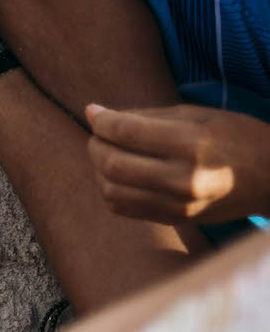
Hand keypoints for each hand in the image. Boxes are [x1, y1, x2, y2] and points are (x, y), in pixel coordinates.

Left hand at [85, 103, 269, 223]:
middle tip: (99, 133)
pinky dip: (110, 189)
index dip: (102, 121)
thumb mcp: (199, 115)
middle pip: (112, 164)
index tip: (94, 112)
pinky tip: (120, 174)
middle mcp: (183, 178)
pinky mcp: (174, 219)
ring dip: (98, 169)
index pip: (127, 132)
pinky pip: (122, 207)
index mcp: (193, 143)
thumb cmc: (237, 137)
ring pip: (110, 189)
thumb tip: (98, 114)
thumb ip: (148, 116)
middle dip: (96, 145)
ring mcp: (178, 204)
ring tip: (108, 153)